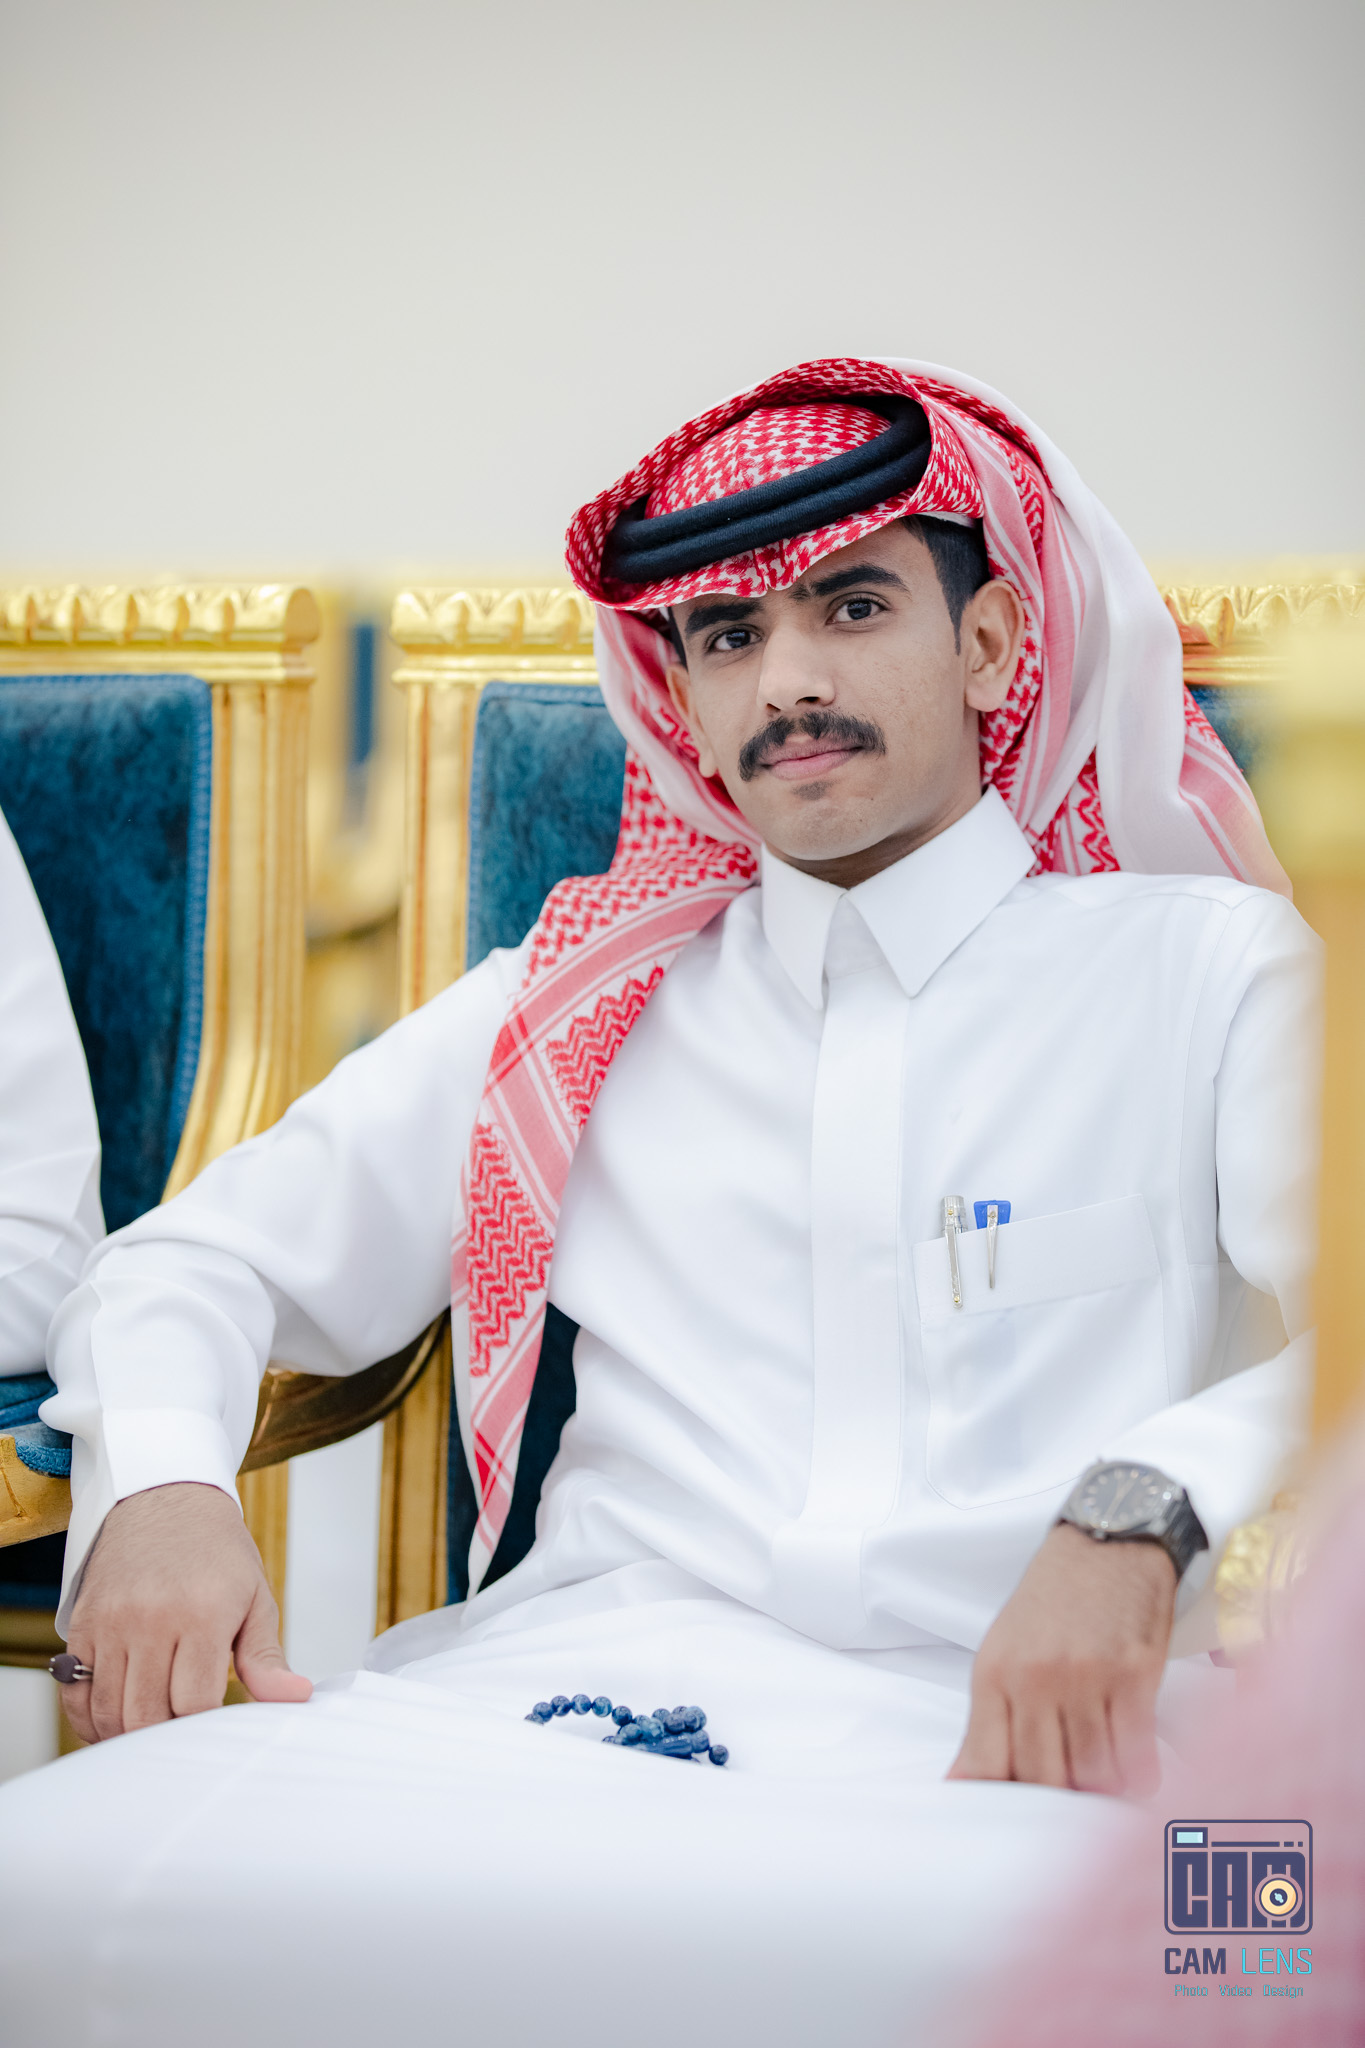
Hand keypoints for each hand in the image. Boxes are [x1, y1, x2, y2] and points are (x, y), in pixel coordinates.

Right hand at [62, 1481, 311, 1742]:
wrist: (165, 1498)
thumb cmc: (216, 1552)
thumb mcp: (254, 1598)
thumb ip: (266, 1658)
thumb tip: (294, 1698)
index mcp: (203, 1614)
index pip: (195, 1704)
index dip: (204, 1728)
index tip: (216, 1724)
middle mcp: (151, 1619)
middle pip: (147, 1716)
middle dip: (166, 1738)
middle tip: (185, 1731)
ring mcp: (111, 1623)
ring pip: (109, 1712)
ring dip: (129, 1734)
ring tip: (155, 1726)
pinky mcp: (82, 1625)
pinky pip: (75, 1695)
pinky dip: (91, 1720)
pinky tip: (117, 1718)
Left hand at [947, 1522, 1175, 1794]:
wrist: (1108, 1543)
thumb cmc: (1053, 1603)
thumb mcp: (1003, 1652)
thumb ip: (988, 1722)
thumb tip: (962, 1784)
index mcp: (993, 1676)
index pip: (986, 1764)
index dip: (1001, 1804)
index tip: (1015, 1824)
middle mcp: (1035, 1679)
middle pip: (1043, 1778)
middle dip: (1058, 1802)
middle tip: (1073, 1805)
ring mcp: (1085, 1678)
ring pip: (1092, 1774)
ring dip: (1102, 1790)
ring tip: (1107, 1784)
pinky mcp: (1133, 1676)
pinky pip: (1135, 1754)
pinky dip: (1138, 1775)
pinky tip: (1136, 1768)